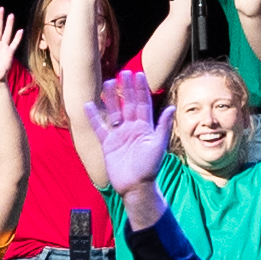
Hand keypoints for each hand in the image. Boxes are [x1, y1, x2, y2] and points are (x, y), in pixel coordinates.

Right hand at [80, 64, 171, 189]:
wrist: (135, 187)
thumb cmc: (150, 168)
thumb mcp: (158, 145)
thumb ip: (162, 126)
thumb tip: (171, 107)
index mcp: (145, 127)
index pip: (143, 104)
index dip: (141, 89)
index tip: (139, 74)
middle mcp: (132, 128)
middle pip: (128, 104)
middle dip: (126, 89)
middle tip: (124, 72)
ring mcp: (119, 135)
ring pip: (114, 112)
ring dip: (111, 98)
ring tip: (107, 82)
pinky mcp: (108, 144)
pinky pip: (100, 127)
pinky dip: (94, 116)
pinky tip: (89, 104)